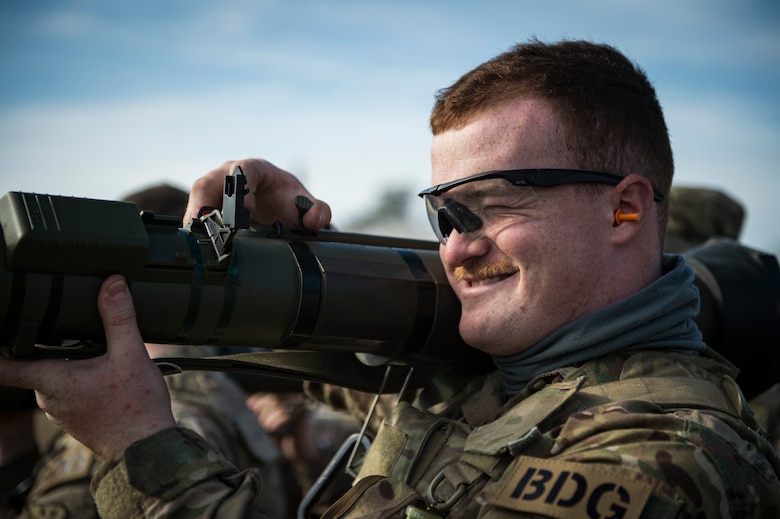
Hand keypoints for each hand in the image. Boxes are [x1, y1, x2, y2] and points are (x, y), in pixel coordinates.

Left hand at [0, 275, 175, 459]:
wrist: (146, 449)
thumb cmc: (135, 408)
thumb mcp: (131, 354)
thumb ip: (119, 317)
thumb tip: (112, 283)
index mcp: (52, 379)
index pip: (4, 365)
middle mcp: (48, 398)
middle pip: (37, 362)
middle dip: (54, 345)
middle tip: (78, 330)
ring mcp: (61, 411)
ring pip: (57, 376)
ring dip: (74, 364)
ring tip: (104, 357)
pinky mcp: (76, 418)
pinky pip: (70, 391)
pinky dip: (84, 379)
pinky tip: (110, 377)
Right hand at [185, 159, 331, 230]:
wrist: (278, 207)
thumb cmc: (288, 200)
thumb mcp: (307, 204)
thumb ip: (319, 210)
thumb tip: (314, 219)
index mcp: (254, 169)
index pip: (242, 169)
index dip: (241, 189)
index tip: (245, 211)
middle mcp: (228, 175)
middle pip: (207, 184)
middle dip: (204, 205)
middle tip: (207, 229)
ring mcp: (213, 192)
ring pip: (195, 202)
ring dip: (195, 223)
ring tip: (199, 244)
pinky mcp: (206, 209)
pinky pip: (194, 218)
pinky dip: (195, 233)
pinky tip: (199, 250)